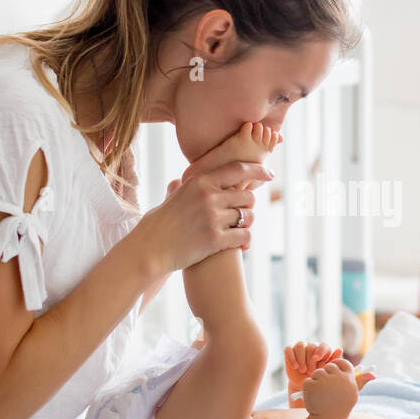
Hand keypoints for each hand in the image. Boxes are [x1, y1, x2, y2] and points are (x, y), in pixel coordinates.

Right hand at [134, 161, 270, 273]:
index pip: (238, 169)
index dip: (258, 170)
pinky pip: (244, 236)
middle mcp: (208, 196)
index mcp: (200, 182)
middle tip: (243, 214)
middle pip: (247, 195)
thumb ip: (179, 189)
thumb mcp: (169, 200)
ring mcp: (213, 218)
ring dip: (247, 224)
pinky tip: (241, 246)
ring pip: (248, 216)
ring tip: (239, 230)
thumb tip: (178, 182)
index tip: (270, 173)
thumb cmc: (157, 225)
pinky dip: (245, 241)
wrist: (149, 249)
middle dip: (248, 206)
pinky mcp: (215, 239)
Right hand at [285, 341, 343, 393]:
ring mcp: (300, 348)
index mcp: (322, 350)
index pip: (322, 345)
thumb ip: (333, 360)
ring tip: (302, 370)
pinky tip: (295, 366)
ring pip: (300, 346)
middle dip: (310, 360)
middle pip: (311, 347)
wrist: (306, 384)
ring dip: (301, 358)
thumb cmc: (318, 377)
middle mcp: (311, 346)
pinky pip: (288, 349)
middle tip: (310, 372)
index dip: (320, 351)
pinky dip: (291, 357)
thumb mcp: (326, 371)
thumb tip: (340, 349)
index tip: (317, 359)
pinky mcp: (290, 352)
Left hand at [300, 358, 375, 418]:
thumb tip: (372, 374)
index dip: (337, 365)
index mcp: (348, 378)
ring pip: (317, 372)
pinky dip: (309, 388)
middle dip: (326, 375)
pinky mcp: (311, 385)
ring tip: (321, 395)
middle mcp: (337, 377)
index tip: (334, 372)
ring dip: (317, 381)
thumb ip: (360, 381)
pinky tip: (313, 398)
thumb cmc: (341, 408)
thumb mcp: (352, 394)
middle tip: (326, 389)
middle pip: (329, 366)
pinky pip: (308, 381)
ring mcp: (323, 380)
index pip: (342, 362)